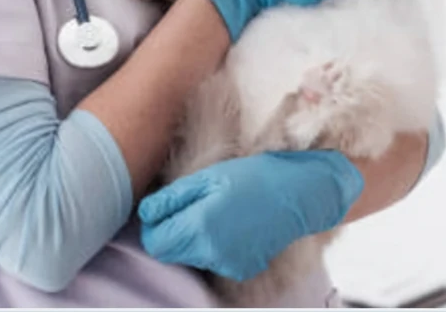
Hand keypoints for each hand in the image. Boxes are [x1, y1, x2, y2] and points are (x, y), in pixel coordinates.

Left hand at [138, 150, 363, 280]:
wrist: (301, 193)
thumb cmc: (256, 177)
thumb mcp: (210, 176)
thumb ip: (173, 198)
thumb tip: (145, 213)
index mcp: (200, 226)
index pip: (155, 242)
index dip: (155, 225)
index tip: (167, 208)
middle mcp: (212, 252)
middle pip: (172, 251)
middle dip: (174, 231)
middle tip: (195, 205)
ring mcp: (228, 264)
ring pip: (192, 256)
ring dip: (195, 238)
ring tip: (218, 211)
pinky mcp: (242, 269)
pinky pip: (214, 260)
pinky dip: (216, 245)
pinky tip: (232, 225)